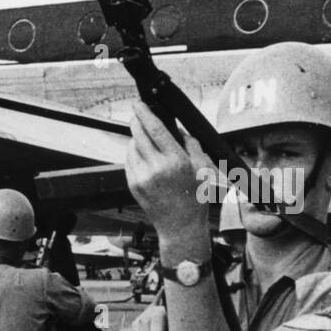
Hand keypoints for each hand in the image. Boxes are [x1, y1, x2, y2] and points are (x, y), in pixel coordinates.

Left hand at [124, 102, 212, 261]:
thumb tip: (177, 128)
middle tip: (137, 113)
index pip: (155, 130)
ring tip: (145, 137)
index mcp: (176, 161)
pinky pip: (129, 161)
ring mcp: (142, 178)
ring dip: (136, 138)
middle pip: (139, 135)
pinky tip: (142, 154)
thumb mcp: (201, 168)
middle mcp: (156, 168)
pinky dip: (133, 153)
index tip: (138, 103)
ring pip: (132, 147)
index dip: (145, 113)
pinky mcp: (133, 185)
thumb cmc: (194, 198)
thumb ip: (191, 144)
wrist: (180, 226)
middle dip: (136, 121)